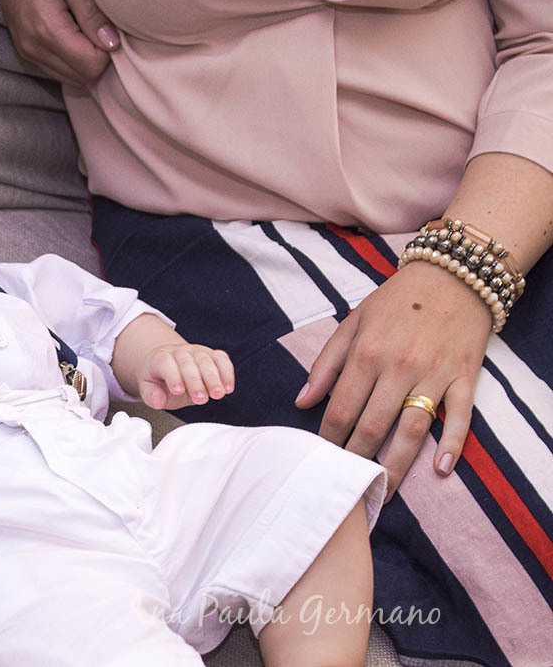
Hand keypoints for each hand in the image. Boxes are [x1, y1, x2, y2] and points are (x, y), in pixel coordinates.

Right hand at [0, 0, 118, 84]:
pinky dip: (71, 61)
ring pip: (70, 78)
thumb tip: (112, 44)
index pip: (91, 67)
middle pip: (82, 77)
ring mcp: (27, 53)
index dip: (107, 53)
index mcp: (47, 31)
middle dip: (97, 59)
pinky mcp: (24, 52)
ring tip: (84, 31)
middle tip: (99, 30)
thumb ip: (91, 14)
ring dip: (84, 61)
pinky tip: (71, 37)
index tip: (108, 30)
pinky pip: (56, 71)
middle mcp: (34, 49)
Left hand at [137, 343, 234, 409]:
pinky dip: (227, 372)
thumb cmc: (159, 379)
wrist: (169, 364)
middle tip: (201, 399)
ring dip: (214, 378)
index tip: (178, 391)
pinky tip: (228, 387)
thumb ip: (151, 395)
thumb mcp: (148, 388)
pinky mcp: (211, 354)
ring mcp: (196, 351)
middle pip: (187, 362)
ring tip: (218, 394)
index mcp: (160, 358)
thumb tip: (158, 400)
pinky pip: (221, 359)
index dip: (172, 376)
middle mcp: (179, 351)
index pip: (165, 363)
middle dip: (196, 382)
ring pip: (206, 360)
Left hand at [295, 261, 491, 495]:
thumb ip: (326, 365)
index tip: (320, 459)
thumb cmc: (395, 302)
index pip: (341, 409)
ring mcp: (434, 374)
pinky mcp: (465, 376)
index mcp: (367, 354)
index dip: (328, 438)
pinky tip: (439, 469)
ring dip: (397, 464)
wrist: (452, 276)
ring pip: (412, 429)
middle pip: (373, 426)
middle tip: (347, 483)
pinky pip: (460, 417)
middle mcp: (399, 366)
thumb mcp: (352, 323)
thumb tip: (301, 402)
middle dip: (357, 459)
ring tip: (383, 490)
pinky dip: (452, 444)